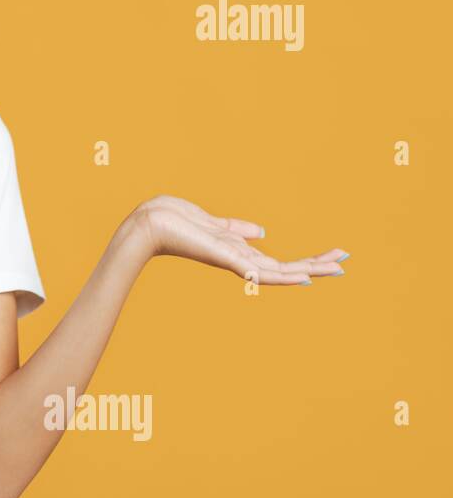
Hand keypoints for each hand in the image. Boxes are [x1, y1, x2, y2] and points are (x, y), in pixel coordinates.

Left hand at [133, 194, 347, 284]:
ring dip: (310, 269)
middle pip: (285, 267)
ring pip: (279, 271)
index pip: (277, 261)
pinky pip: (259, 272)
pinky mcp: (226, 259)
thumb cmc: (174, 220)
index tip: (332, 255)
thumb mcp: (213, 222)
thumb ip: (236, 229)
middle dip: (316, 264)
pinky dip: (283, 276)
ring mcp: (233, 262)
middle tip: (347, 262)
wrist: (149, 222)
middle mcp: (239, 260)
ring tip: (339, 268)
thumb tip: (261, 232)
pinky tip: (304, 277)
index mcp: (237, 252)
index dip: (305, 260)